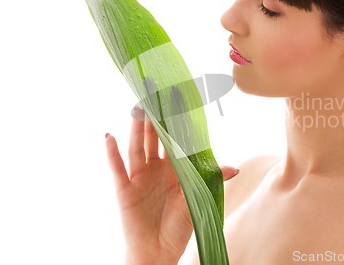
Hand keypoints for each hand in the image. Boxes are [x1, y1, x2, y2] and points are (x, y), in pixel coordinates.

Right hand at [105, 112, 238, 264]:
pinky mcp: (125, 189)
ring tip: (138, 109)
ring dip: (137, 129)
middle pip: (154, 138)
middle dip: (155, 118)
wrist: (158, 251)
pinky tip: (109, 136)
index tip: (177, 100)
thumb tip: (234, 168)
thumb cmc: (178, 226)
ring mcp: (139, 177)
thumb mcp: (197, 199)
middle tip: (155, 94)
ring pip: (137, 147)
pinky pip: (117, 168)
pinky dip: (111, 153)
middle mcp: (155, 169)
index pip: (175, 140)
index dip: (175, 122)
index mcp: (174, 169)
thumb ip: (211, 180)